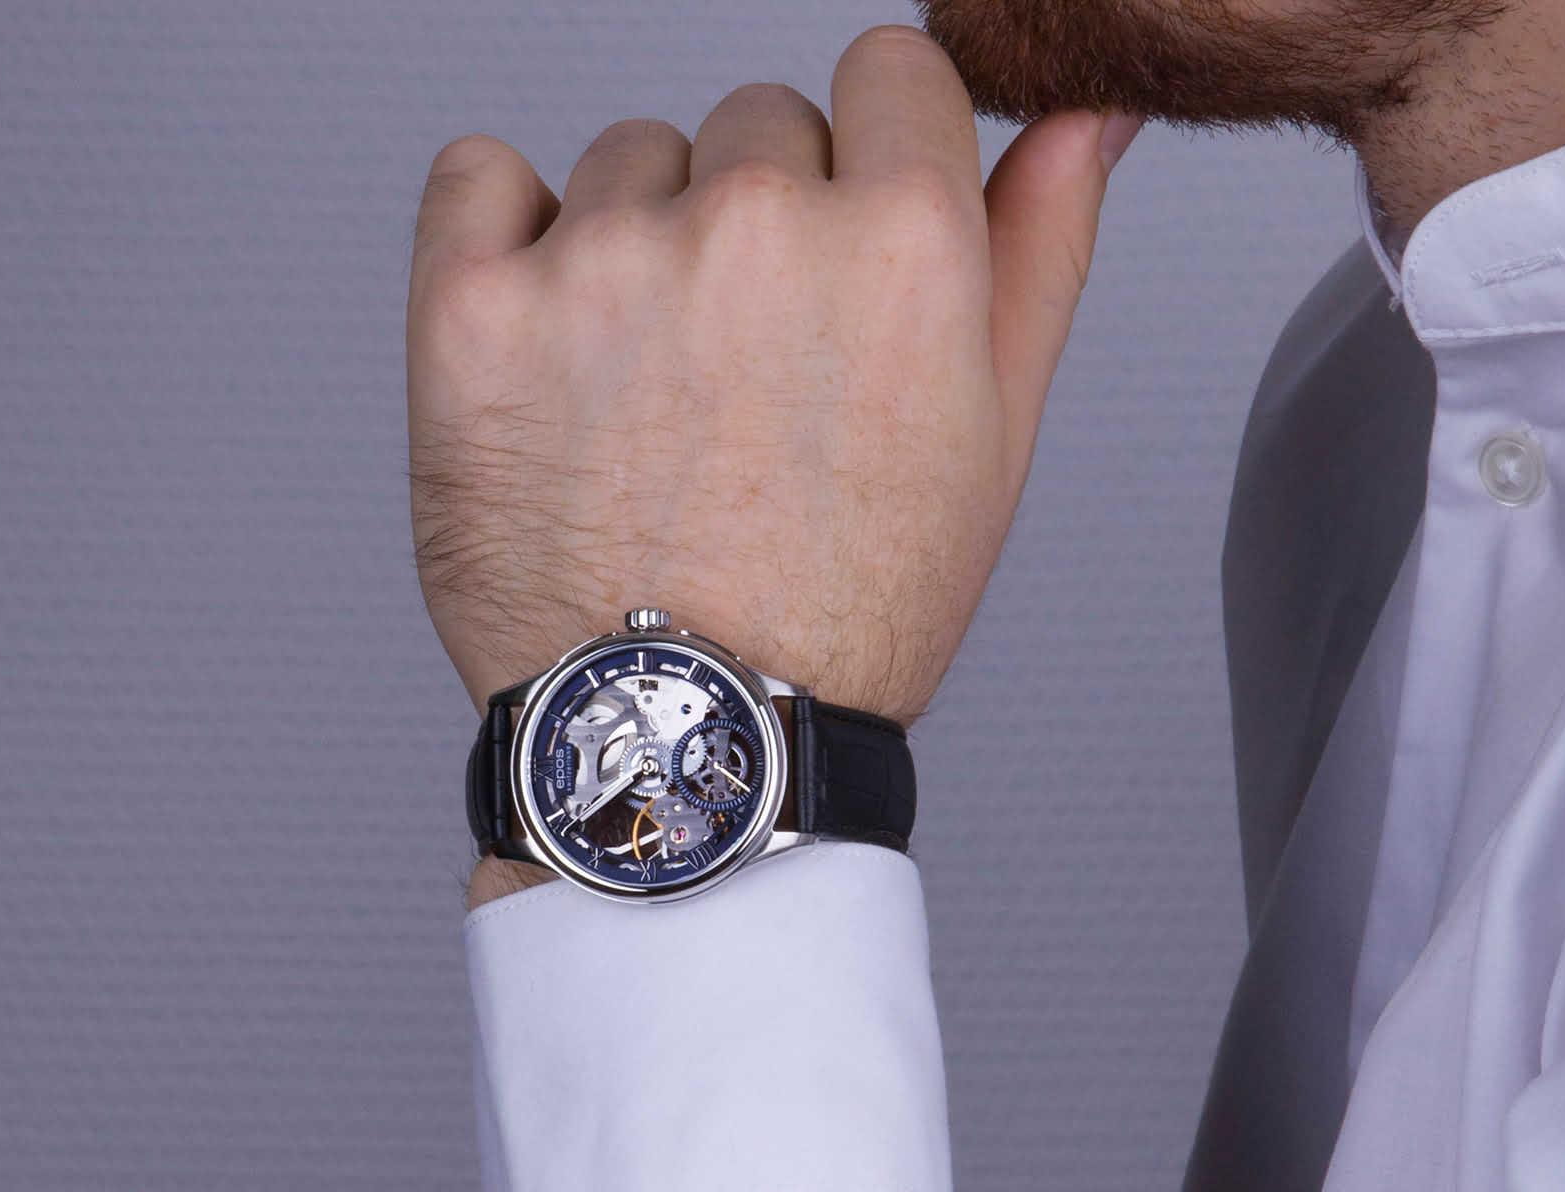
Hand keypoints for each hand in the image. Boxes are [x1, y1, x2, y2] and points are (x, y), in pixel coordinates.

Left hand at [407, 23, 1136, 732]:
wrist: (686, 743)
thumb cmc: (842, 622)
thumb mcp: (990, 447)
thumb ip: (1042, 252)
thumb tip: (1091, 115)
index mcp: (901, 246)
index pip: (892, 75)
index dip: (874, 169)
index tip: (847, 255)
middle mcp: (755, 226)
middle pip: (760, 123)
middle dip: (763, 227)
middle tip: (749, 385)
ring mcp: (605, 262)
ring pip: (632, 162)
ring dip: (643, 247)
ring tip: (654, 408)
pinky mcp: (473, 307)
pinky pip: (482, 179)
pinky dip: (508, 244)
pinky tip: (555, 357)